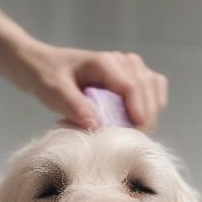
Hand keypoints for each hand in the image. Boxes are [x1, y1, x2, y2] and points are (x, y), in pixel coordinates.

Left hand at [11, 42, 167, 131]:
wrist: (46, 68)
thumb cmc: (49, 78)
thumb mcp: (55, 92)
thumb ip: (75, 106)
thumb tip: (97, 125)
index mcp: (104, 63)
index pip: (132, 86)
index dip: (139, 110)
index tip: (137, 132)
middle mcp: (122, 61)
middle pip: (148, 88)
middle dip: (145, 116)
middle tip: (130, 140)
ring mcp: (130, 68)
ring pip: (155, 89)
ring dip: (150, 112)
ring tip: (133, 132)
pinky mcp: (132, 77)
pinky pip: (153, 90)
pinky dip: (151, 107)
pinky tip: (136, 122)